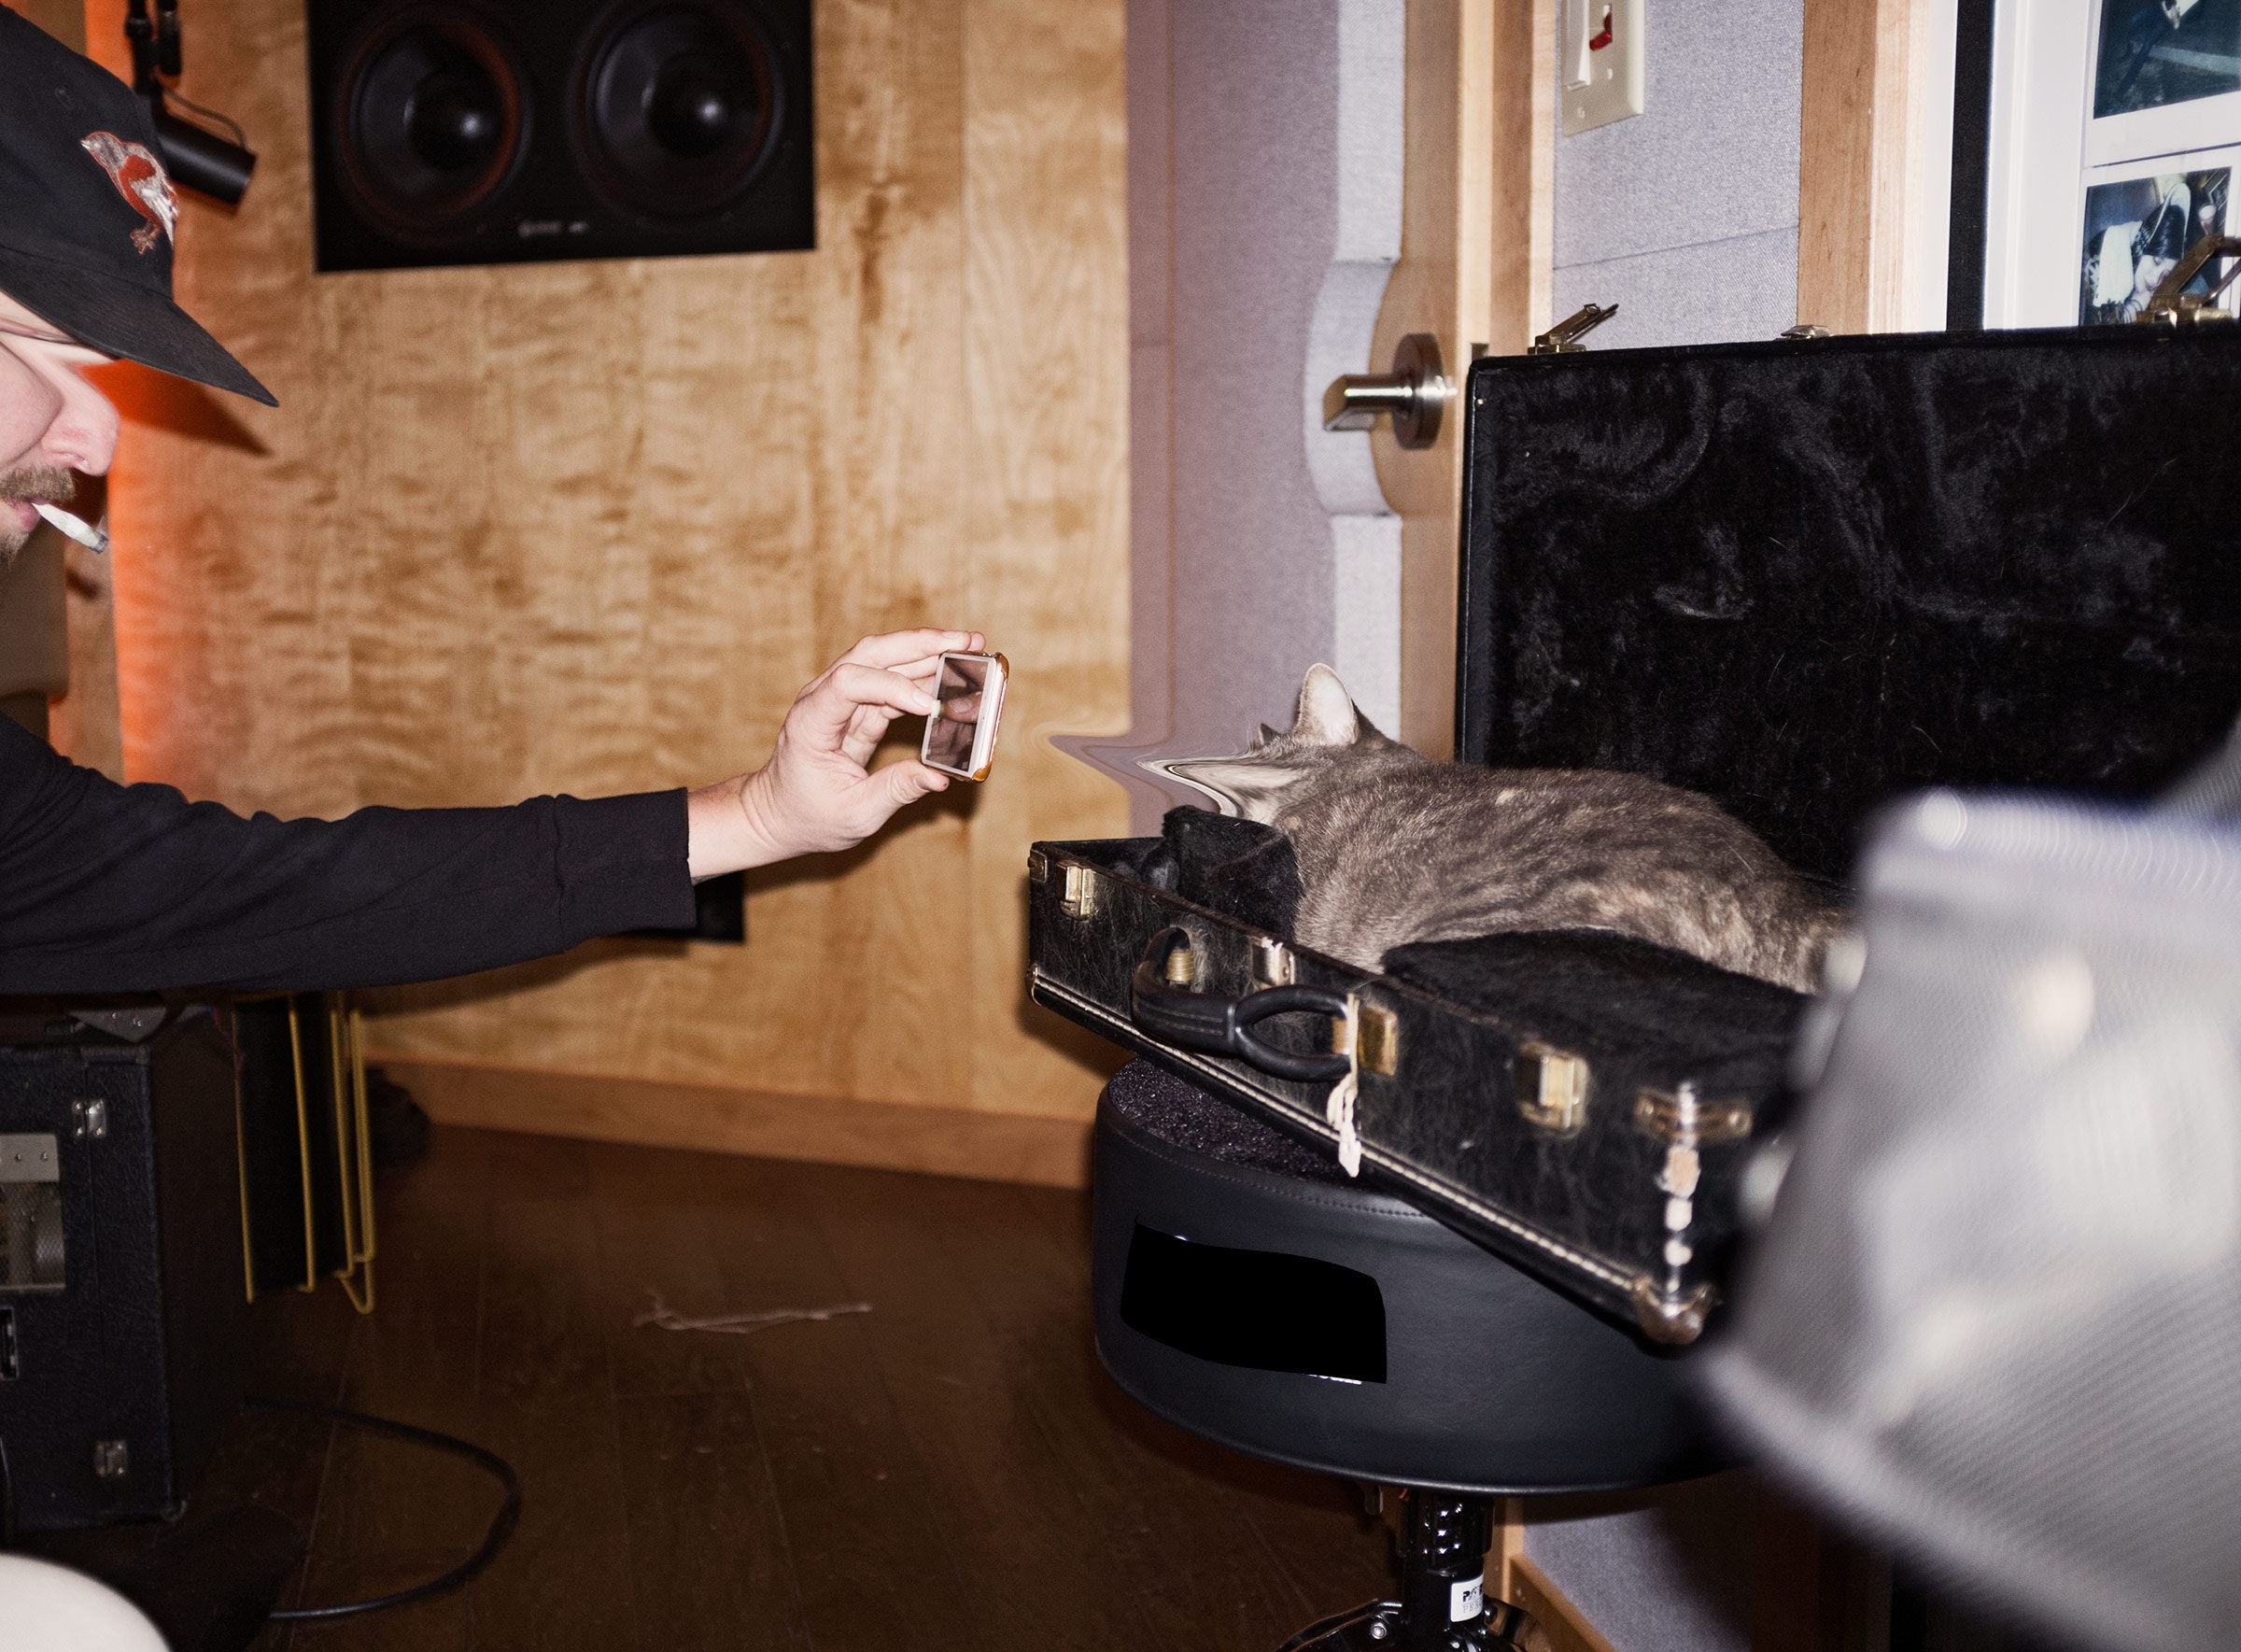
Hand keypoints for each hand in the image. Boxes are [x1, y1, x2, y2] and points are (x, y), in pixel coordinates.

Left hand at [687, 628, 986, 876]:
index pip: (850, 682)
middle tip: (968, 643)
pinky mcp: (858, 706)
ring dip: (928, 651)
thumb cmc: (808, 816)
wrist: (778, 814)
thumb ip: (896, 791)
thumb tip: (940, 777)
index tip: (931, 707)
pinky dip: (924, 677)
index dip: (893, 687)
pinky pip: (893, 682)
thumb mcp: (854, 814)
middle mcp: (822, 697)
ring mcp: (839, 697)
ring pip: (884, 658)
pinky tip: (953, 678)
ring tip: (971, 648)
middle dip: (922, 644)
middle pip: (872, 653)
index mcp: (812, 721)